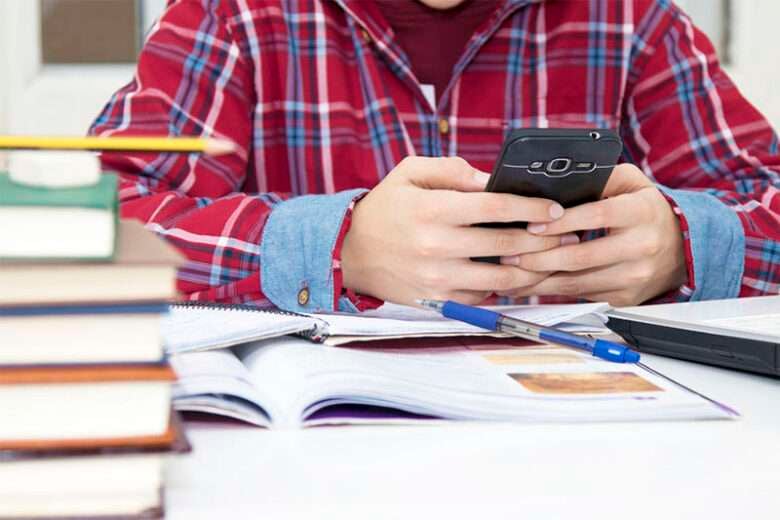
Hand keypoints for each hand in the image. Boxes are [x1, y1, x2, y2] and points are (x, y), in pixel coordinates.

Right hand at [341, 156, 576, 305]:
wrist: (349, 252)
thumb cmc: (386, 208)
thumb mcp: (410, 173)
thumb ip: (452, 171)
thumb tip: (492, 180)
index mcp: (433, 210)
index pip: (495, 208)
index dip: (531, 207)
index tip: (554, 209)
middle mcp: (437, 246)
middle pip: (506, 245)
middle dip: (544, 239)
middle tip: (567, 233)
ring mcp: (438, 278)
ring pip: (502, 278)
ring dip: (533, 268)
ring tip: (550, 257)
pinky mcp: (437, 299)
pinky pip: (483, 294)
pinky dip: (503, 285)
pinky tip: (516, 273)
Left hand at [504, 163, 687, 305]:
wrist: (683, 248)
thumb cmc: (645, 211)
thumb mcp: (632, 184)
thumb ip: (600, 177)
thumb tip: (559, 182)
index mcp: (641, 212)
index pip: (596, 216)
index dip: (561, 222)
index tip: (532, 224)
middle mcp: (641, 247)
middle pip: (581, 257)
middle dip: (539, 256)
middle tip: (510, 252)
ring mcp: (634, 277)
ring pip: (576, 282)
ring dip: (538, 278)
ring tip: (511, 270)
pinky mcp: (625, 298)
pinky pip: (581, 296)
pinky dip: (552, 291)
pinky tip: (531, 283)